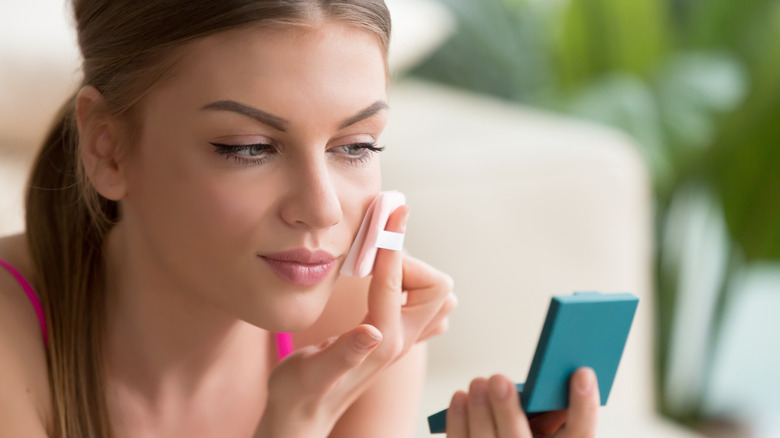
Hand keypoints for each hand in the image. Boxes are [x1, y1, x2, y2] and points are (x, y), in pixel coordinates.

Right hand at [255, 206, 456, 437]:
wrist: (302, 417)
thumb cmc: (298, 394)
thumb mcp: (311, 374)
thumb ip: (343, 353)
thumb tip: (372, 332)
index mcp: (382, 342)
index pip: (395, 281)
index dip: (391, 243)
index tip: (390, 211)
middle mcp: (400, 340)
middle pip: (436, 286)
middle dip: (407, 259)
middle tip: (372, 247)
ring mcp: (400, 340)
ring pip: (432, 294)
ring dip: (409, 269)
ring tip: (373, 260)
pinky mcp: (393, 338)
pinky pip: (420, 304)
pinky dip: (406, 281)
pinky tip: (377, 278)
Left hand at [446, 368, 599, 437]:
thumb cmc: (531, 433)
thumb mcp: (551, 427)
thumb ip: (552, 408)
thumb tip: (547, 371)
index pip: (582, 434)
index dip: (585, 406)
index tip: (582, 372)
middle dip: (507, 410)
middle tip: (498, 378)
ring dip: (479, 411)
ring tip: (478, 382)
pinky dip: (459, 420)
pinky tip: (461, 396)